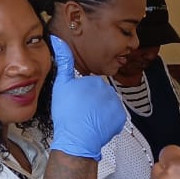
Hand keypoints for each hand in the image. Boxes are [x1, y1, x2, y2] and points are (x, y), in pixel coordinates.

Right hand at [47, 35, 126, 159]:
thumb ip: (63, 63)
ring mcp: (115, 104)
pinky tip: (97, 125)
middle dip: (92, 102)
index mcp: (94, 81)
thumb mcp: (60, 86)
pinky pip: (114, 117)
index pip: (90, 86)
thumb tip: (58, 40)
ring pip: (107, 106)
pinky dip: (108, 122)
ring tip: (88, 120)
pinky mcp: (121, 117)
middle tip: (81, 113)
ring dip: (100, 112)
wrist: (76, 138)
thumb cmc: (67, 114)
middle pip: (100, 95)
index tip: (75, 104)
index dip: (81, 96)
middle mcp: (108, 90)